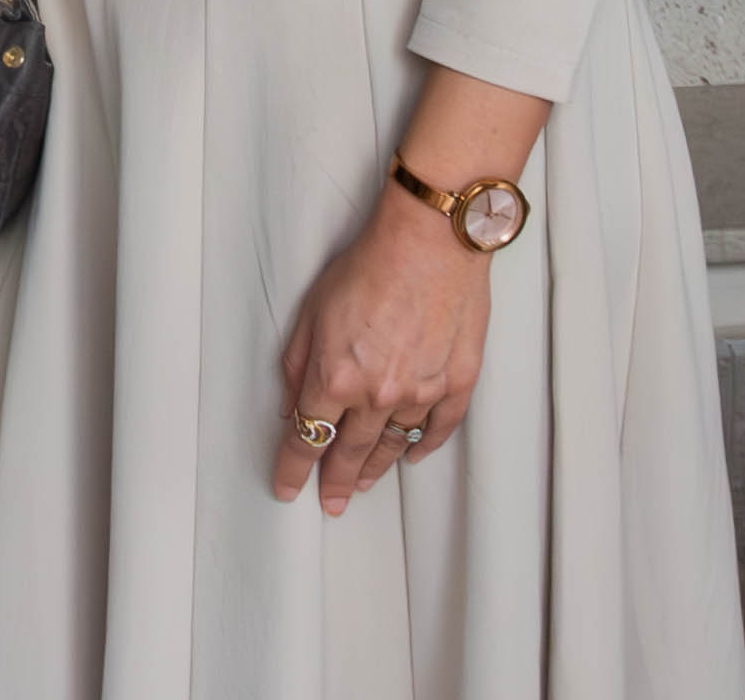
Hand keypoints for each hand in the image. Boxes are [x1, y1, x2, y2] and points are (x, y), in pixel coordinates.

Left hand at [275, 183, 495, 512]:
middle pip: (351, 452)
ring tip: (365, 483)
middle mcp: (378, 394)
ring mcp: (422, 392)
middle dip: (336, 481)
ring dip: (376, 467)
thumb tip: (291, 405)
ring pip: (393, 444)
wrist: (431, 242)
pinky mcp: (458, 383)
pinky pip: (439, 428)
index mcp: (336, 377)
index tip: (287, 489)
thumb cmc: (369, 266)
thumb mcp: (311, 311)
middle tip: (331, 502)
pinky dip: (424, 446)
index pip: (307, 438)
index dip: (293, 469)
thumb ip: (296, 364)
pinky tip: (411, 455)